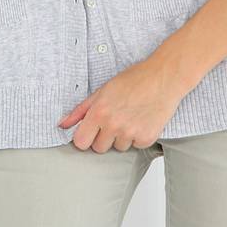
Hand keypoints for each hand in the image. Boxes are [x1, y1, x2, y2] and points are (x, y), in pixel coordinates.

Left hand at [57, 57, 185, 153]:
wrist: (163, 78)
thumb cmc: (134, 80)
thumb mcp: (102, 90)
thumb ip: (80, 110)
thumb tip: (63, 124)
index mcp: (99, 112)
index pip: (80, 142)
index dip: (84, 137)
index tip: (90, 131)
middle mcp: (113, 125)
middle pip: (98, 148)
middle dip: (103, 138)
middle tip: (113, 120)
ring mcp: (130, 133)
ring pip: (118, 148)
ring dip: (121, 137)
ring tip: (130, 117)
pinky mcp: (146, 138)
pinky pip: (135, 146)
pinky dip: (138, 137)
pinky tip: (141, 120)